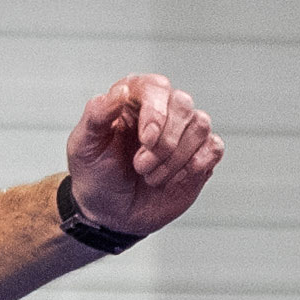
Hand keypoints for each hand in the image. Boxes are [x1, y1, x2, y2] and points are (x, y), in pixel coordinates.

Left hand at [63, 74, 222, 237]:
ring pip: (200, 125)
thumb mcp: (84, 145)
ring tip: (151, 177)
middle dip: (164, 142)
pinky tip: (176, 178)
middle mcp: (163, 110)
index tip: (146, 140)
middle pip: (183, 104)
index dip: (156, 113)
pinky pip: (214, 147)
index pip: (157, 87)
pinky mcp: (200, 155)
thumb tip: (120, 91)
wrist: (109, 212)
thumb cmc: (95, 174)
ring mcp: (183, 132)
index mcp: (135, 99)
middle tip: (140, 167)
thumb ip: (96, 115)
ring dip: (176, 157)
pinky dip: (198, 164)